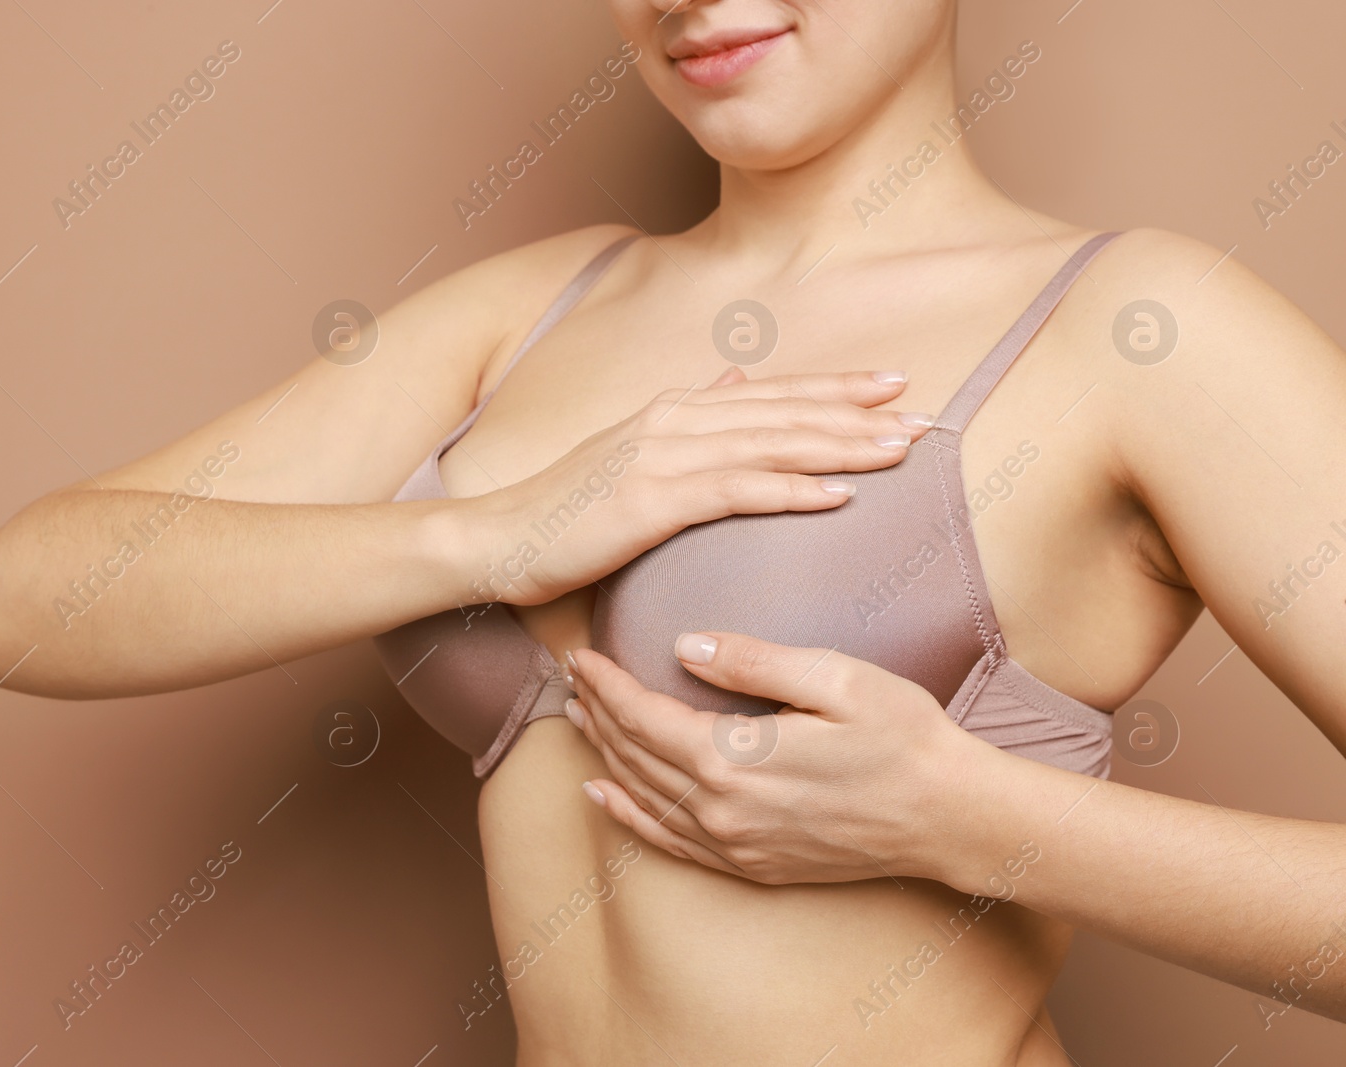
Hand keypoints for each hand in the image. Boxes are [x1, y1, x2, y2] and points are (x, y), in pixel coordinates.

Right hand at [468, 368, 934, 605]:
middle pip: (784, 412)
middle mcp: (673, 421)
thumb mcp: (629, 453)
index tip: (892, 386)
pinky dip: (792, 489)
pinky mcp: (652, 500)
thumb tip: (731, 378)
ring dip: (842, 445)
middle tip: (924, 415)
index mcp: (672, 411)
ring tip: (901, 449)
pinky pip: (737, 492)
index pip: (769, 394)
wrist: (497, 540)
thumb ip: (687, 419)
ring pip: (772, 444)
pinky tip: (840, 494)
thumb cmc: (563, 512)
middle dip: (858, 412)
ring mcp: (662, 457)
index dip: (833, 388)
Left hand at [564, 632, 997, 885]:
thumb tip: (683, 646)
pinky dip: (629, 816)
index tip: (581, 653)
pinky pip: (669, 843)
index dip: (605, 683)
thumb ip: (753, 661)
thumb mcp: (835, 679)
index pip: (643, 716)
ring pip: (644, 795)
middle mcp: (722, 811)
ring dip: (604, 754)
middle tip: (571, 675)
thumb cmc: (903, 737)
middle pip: (634, 755)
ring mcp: (735, 846)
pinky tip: (604, 795)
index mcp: (734, 759)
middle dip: (597, 711)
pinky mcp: (752, 866)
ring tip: (577, 718)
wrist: (950, 818)